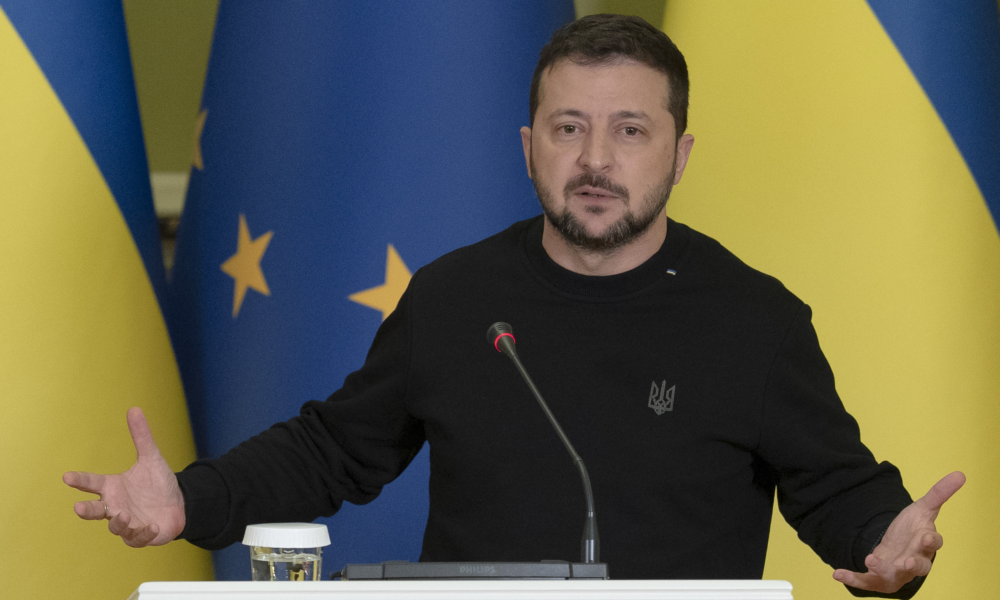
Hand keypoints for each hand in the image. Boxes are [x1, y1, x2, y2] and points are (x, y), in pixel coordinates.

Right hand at [62, 407, 186, 546]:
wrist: (177, 504)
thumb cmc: (157, 483)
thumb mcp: (151, 457)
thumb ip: (141, 436)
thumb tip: (134, 408)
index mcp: (113, 487)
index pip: (92, 482)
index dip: (80, 480)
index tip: (67, 476)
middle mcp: (116, 506)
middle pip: (95, 510)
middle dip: (87, 510)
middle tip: (78, 508)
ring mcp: (127, 522)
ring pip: (115, 527)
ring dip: (117, 522)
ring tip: (123, 515)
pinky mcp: (140, 535)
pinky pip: (137, 538)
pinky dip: (143, 533)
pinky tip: (151, 526)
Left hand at [832, 471, 964, 593]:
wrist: (898, 549)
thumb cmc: (914, 530)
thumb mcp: (923, 508)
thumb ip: (939, 493)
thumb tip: (960, 474)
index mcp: (925, 544)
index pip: (933, 543)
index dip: (930, 541)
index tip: (925, 537)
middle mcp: (914, 561)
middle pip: (919, 566)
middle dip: (913, 565)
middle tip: (905, 563)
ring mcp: (896, 572)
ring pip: (893, 576)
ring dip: (882, 569)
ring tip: (871, 559)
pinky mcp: (878, 578)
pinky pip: (866, 580)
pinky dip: (853, 578)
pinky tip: (838, 573)